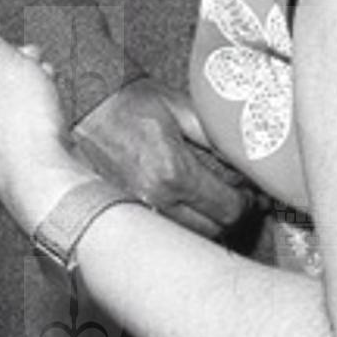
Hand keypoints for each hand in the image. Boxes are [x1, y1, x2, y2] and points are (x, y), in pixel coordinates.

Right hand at [72, 80, 253, 238]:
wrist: (83, 104)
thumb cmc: (130, 101)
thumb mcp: (179, 107)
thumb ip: (217, 136)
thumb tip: (249, 161)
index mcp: (172, 171)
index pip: (229, 209)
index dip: (249, 204)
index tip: (252, 194)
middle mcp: (154, 198)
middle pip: (213, 230)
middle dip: (231, 214)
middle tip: (237, 197)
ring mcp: (135, 209)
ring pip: (188, 236)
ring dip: (206, 222)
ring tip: (211, 200)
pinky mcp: (124, 211)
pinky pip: (163, 229)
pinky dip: (180, 222)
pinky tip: (183, 203)